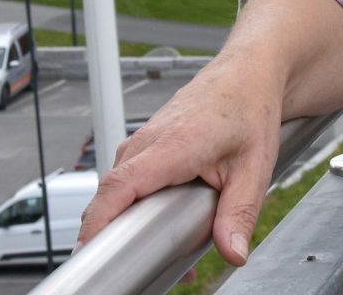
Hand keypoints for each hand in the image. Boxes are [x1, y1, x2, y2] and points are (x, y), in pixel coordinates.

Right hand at [77, 57, 285, 265]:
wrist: (247, 74)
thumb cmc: (249, 108)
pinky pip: (127, 181)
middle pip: (109, 194)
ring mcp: (140, 142)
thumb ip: (239, 214)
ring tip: (160, 251)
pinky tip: (162, 225)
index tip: (88, 250)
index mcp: (172, 145)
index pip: (119, 186)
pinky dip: (136, 205)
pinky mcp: (143, 147)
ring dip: (128, 222)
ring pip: (117, 190)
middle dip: (113, 233)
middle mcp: (146, 141)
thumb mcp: (254, 168)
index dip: (98, 221)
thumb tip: (233, 253)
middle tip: (134, 268)